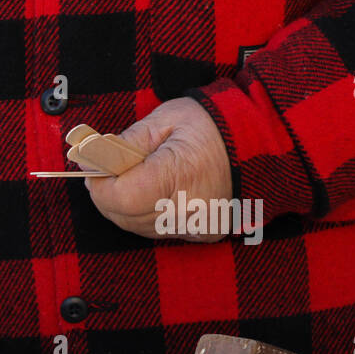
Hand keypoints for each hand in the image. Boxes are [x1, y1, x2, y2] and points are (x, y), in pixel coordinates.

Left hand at [83, 98, 233, 241]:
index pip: (119, 198)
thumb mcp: (165, 119)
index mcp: (178, 176)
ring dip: (126, 207)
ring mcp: (197, 226)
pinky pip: (159, 231)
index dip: (100, 185)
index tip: (95, 168)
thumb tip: (89, 159)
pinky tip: (157, 192)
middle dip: (108, 195)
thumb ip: (124, 143)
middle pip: (124, 217)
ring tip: (136, 177)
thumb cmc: (215, 123)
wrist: (264, 139)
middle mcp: (187, 210)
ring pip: (138, 227)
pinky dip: (148, 215)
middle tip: (110, 170)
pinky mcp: (204, 234)